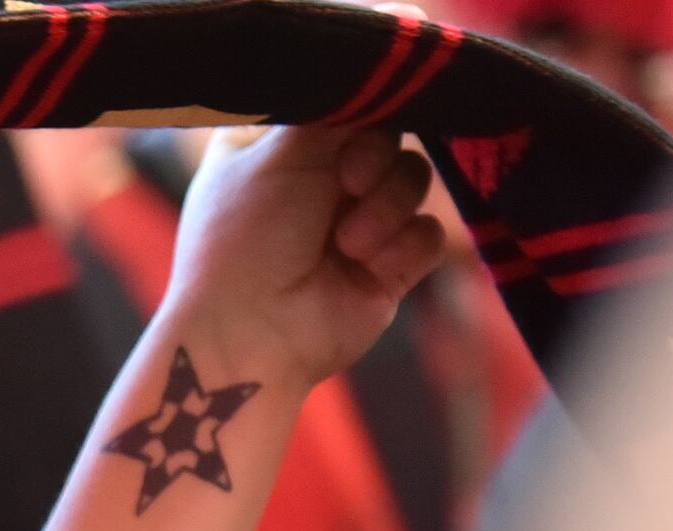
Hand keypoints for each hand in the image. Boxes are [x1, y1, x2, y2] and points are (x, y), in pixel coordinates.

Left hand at [159, 126, 447, 394]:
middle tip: (347, 181)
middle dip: (374, 156)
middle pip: (391, 130)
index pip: (345, 99)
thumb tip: (387, 51)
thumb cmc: (243, 242)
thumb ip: (335, 108)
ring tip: (345, 242)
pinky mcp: (388, 264)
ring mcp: (356, 220)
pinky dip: (400, 248)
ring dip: (386, 206)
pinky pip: (429, 233)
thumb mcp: (280, 155)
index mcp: (277, 144)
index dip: (361, 105)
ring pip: (416, 177)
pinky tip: (362, 267)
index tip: (350, 124)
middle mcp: (318, 177)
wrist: (249, 338)